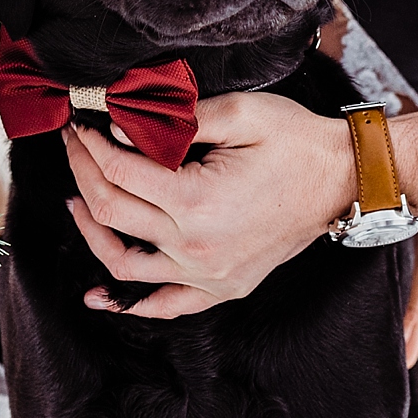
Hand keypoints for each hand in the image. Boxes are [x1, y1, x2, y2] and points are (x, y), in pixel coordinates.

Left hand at [63, 93, 417, 318]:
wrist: (344, 179)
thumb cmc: (296, 141)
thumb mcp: (240, 112)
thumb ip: (177, 118)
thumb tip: (121, 122)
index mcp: (197, 202)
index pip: (119, 172)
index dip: (91, 144)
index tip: (78, 123)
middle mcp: (196, 247)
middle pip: (112, 212)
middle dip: (83, 173)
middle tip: (73, 145)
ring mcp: (209, 275)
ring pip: (124, 263)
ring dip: (91, 229)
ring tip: (75, 198)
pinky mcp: (222, 288)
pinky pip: (164, 305)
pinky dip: (127, 303)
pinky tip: (97, 294)